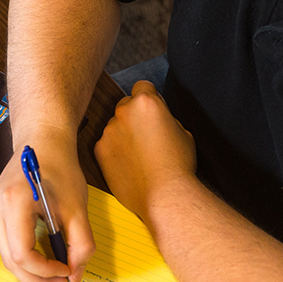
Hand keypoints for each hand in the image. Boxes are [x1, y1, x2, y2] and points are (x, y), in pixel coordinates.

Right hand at [0, 129, 95, 281]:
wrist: (44, 140)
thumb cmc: (59, 165)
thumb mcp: (77, 207)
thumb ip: (81, 244)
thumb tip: (76, 273)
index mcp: (14, 201)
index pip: (22, 254)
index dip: (45, 271)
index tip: (66, 270)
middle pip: (10, 260)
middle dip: (37, 277)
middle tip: (63, 278)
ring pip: (6, 254)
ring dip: (31, 268)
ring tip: (56, 267)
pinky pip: (7, 242)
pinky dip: (26, 254)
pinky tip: (45, 253)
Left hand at [95, 80, 196, 218]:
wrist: (164, 195)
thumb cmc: (177, 166)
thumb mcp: (182, 131)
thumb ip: (165, 117)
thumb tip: (158, 117)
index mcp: (146, 102)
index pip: (142, 86)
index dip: (148, 98)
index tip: (150, 110)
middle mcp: (124, 112)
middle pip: (125, 105)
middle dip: (134, 116)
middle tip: (146, 135)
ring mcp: (109, 130)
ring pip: (115, 125)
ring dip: (123, 134)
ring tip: (139, 155)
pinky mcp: (99, 149)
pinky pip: (106, 144)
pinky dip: (114, 151)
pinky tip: (128, 164)